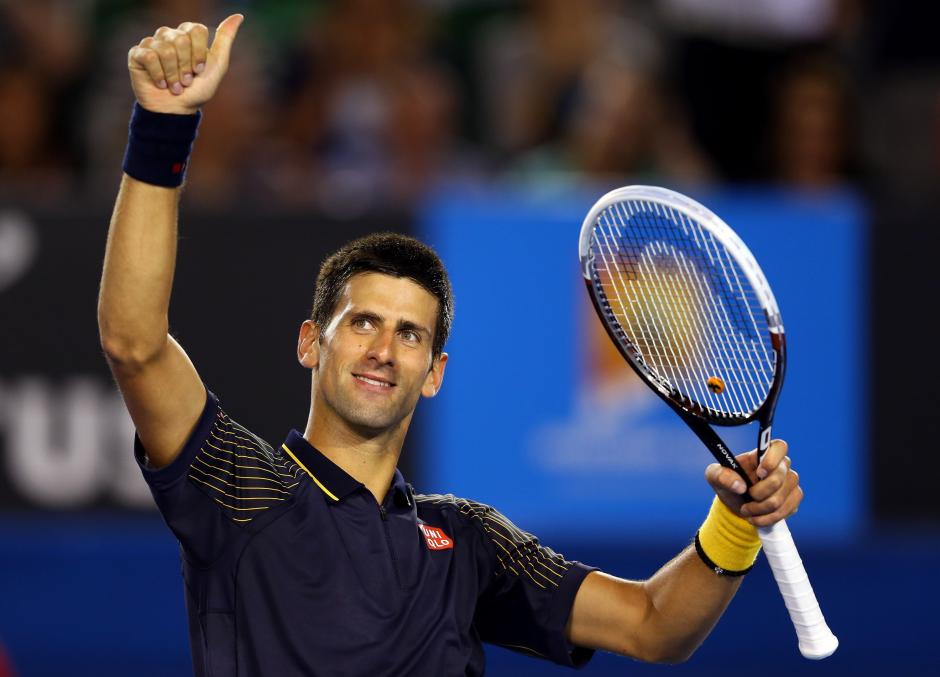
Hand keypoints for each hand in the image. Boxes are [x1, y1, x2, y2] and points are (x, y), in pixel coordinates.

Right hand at [127, 14, 243, 114]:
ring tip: (175, 86)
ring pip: (166, 50)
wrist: (177, 109)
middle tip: (186, 81)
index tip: (199, 70)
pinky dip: (159, 75)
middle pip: (181, 39)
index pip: (196, 30)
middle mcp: (168, 35)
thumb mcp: (217, 65)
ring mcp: (151, 43)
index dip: (199, 53)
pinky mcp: (137, 54)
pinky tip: (161, 84)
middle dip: (186, 66)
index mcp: (187, 35)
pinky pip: (150, 57)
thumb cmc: (198, 89)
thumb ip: (225, 39)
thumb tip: (238, 16)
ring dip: (174, 75)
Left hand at [704, 439, 802, 526]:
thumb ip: (721, 475)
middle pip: (779, 477)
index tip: (760, 472)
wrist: (736, 504)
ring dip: (760, 509)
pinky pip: (786, 510)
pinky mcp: (794, 499)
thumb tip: (739, 485)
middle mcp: (782, 465)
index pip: (780, 446)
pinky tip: (756, 518)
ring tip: (746, 510)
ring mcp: (790, 482)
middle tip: (746, 497)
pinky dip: (768, 518)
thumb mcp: (715, 476)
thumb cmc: (728, 483)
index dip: (772, 459)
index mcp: (763, 454)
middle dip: (759, 493)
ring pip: (781, 498)